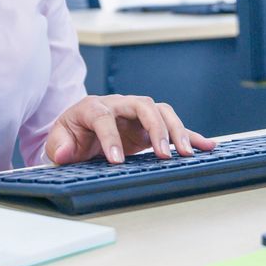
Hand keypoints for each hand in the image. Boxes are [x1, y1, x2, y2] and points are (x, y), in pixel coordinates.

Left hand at [45, 94, 215, 164]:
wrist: (78, 133)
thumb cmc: (70, 136)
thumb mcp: (58, 141)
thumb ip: (59, 146)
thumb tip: (64, 152)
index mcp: (92, 107)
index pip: (103, 116)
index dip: (110, 137)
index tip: (116, 160)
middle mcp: (118, 105)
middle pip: (142, 105)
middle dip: (155, 127)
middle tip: (163, 154)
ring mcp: (135, 113)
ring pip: (160, 111)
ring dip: (175, 130)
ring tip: (184, 153)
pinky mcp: (149, 126)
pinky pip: (172, 126)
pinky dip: (190, 134)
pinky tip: (207, 145)